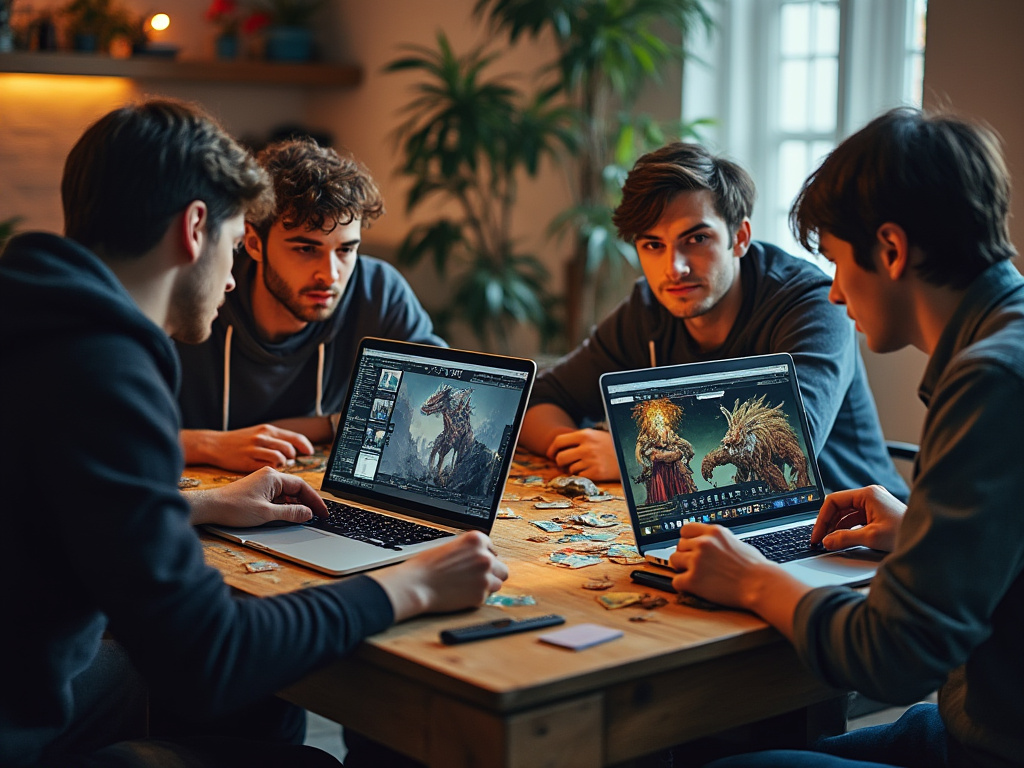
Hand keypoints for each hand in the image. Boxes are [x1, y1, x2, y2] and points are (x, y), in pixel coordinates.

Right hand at [182, 425, 314, 472]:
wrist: (215, 444)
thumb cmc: (238, 441)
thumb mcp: (258, 434)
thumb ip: (275, 440)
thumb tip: (293, 450)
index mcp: (268, 430)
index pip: (295, 437)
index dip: (305, 446)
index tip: (309, 452)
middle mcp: (263, 437)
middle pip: (289, 449)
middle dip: (292, 457)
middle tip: (289, 462)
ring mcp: (255, 449)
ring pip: (280, 458)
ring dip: (282, 465)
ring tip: (276, 466)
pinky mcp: (248, 461)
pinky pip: (267, 467)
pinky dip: (271, 470)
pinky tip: (267, 470)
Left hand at [187, 466, 326, 526]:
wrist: (210, 507)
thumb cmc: (233, 507)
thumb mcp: (266, 513)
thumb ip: (290, 513)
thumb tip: (307, 513)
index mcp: (273, 477)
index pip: (302, 486)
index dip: (314, 500)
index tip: (322, 512)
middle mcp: (269, 476)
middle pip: (296, 489)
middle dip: (307, 503)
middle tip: (317, 516)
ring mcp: (263, 483)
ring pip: (287, 494)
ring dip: (295, 506)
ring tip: (304, 518)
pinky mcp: (257, 491)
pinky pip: (277, 497)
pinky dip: (285, 506)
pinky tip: (287, 516)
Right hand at [368, 532, 509, 621]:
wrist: (416, 584)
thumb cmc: (426, 565)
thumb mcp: (449, 546)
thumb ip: (469, 550)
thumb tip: (480, 557)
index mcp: (477, 540)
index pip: (492, 549)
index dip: (483, 558)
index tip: (474, 564)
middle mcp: (485, 557)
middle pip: (501, 568)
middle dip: (491, 573)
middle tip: (475, 577)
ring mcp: (485, 577)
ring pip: (497, 583)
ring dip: (486, 586)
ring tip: (467, 586)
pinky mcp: (480, 595)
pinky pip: (486, 597)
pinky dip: (476, 597)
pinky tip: (461, 593)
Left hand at [547, 429, 619, 480]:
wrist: (630, 456)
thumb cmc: (610, 446)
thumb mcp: (595, 436)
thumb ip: (577, 440)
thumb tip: (554, 451)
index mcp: (586, 434)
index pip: (559, 441)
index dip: (551, 449)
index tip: (550, 454)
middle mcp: (587, 447)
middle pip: (560, 457)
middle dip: (560, 462)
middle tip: (565, 463)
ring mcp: (591, 461)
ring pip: (569, 468)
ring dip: (574, 468)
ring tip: (586, 464)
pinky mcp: (596, 473)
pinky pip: (579, 476)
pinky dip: (582, 474)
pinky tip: (591, 469)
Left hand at [669, 523, 774, 608]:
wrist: (762, 586)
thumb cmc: (755, 568)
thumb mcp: (736, 542)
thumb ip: (718, 540)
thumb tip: (707, 541)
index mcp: (714, 531)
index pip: (685, 529)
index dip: (688, 541)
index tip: (692, 550)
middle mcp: (703, 543)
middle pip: (679, 546)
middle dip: (686, 556)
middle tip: (699, 568)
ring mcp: (697, 561)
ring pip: (674, 561)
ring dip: (683, 569)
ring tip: (698, 577)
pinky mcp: (693, 580)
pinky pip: (676, 581)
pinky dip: (684, 586)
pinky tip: (696, 588)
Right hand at [812, 484, 905, 552]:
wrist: (929, 540)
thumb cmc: (906, 533)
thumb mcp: (871, 537)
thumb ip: (845, 538)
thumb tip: (827, 542)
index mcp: (867, 494)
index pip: (834, 501)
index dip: (822, 518)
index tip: (817, 534)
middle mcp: (870, 496)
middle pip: (839, 507)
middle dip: (828, 524)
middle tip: (820, 540)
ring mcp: (874, 504)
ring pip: (847, 515)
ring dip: (837, 528)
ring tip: (830, 542)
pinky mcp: (878, 514)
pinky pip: (856, 520)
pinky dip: (847, 529)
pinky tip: (843, 540)